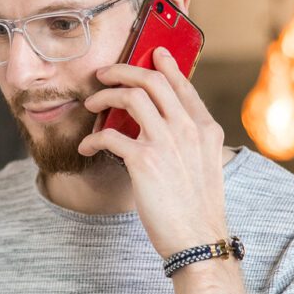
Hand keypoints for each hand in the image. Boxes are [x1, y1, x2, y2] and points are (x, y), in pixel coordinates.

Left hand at [78, 47, 229, 257]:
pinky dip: (92, 138)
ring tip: (90, 105)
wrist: (197, 240)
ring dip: (103, 97)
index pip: (183, 85)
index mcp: (206, 129)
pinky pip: (109, 135)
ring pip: (130, 98)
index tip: (152, 52)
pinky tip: (86, 147)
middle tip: (104, 74)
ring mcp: (167, 143)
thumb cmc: (196, 208)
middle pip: (152, 82)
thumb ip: (190, 139)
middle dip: (123, 71)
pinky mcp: (144, 161)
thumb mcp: (205, 165)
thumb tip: (164, 122)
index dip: (165, 65)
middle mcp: (189, 129)